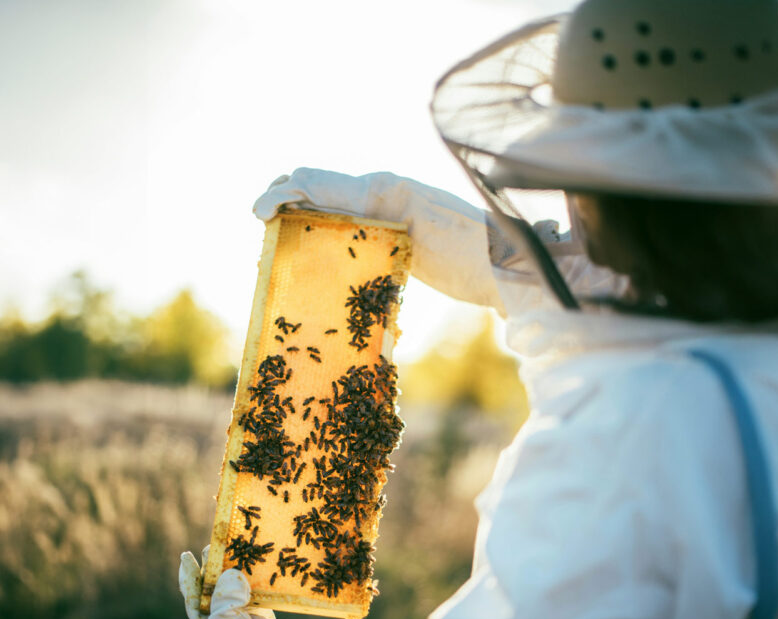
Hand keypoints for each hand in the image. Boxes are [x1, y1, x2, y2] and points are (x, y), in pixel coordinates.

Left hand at [179, 548, 292, 618]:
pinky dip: (252, 583)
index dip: (190, 579)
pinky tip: (253, 569)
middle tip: (213, 548)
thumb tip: (229, 574)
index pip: (194, 603)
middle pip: (214, 596)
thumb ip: (223, 600)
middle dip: (212, 572)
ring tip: (232, 552)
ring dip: (232, 574)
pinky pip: (255, 598)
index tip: (186, 557)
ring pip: (235, 594)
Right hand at [252, 167, 505, 311]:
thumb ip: (369, 196)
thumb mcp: (418, 216)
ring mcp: (388, 221)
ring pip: (330, 214)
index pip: (318, 181)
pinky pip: (349, 235)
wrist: (511, 270)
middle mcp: (381, 197)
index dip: (283, 193)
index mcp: (382, 188)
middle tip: (262, 229)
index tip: (259, 215)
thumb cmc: (473, 247)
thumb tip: (306, 183)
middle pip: (318, 193)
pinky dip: (323, 241)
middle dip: (284, 204)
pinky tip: (315, 260)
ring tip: (276, 243)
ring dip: (300, 222)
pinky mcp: (396, 244)